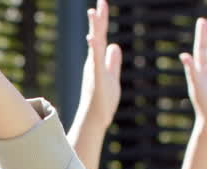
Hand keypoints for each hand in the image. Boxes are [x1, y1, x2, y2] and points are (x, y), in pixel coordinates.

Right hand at [76, 0, 122, 129]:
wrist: (96, 118)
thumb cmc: (103, 100)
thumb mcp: (112, 77)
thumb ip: (113, 61)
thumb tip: (115, 46)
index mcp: (98, 60)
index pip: (101, 35)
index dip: (102, 19)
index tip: (102, 3)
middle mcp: (93, 62)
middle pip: (97, 35)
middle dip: (99, 18)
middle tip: (101, 0)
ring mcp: (94, 70)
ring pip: (94, 45)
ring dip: (94, 28)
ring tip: (93, 12)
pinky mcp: (97, 79)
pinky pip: (95, 62)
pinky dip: (93, 49)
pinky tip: (92, 37)